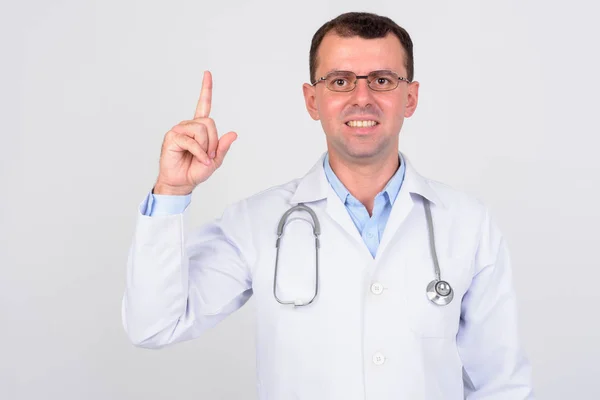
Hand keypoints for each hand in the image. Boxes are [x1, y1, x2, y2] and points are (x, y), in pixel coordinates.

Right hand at [153, 71, 236, 194]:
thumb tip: (233, 134)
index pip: (203, 105)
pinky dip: (199, 152)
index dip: (206, 89)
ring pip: (202, 130)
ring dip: (206, 147)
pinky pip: (192, 141)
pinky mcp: (172, 137)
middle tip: (208, 155)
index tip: (207, 74)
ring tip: (202, 157)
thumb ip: (223, 147)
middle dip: (213, 141)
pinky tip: (199, 159)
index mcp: (199, 128)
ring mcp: (179, 130)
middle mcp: (188, 126)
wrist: (181, 183)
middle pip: (209, 122)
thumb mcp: (215, 161)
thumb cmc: (195, 171)